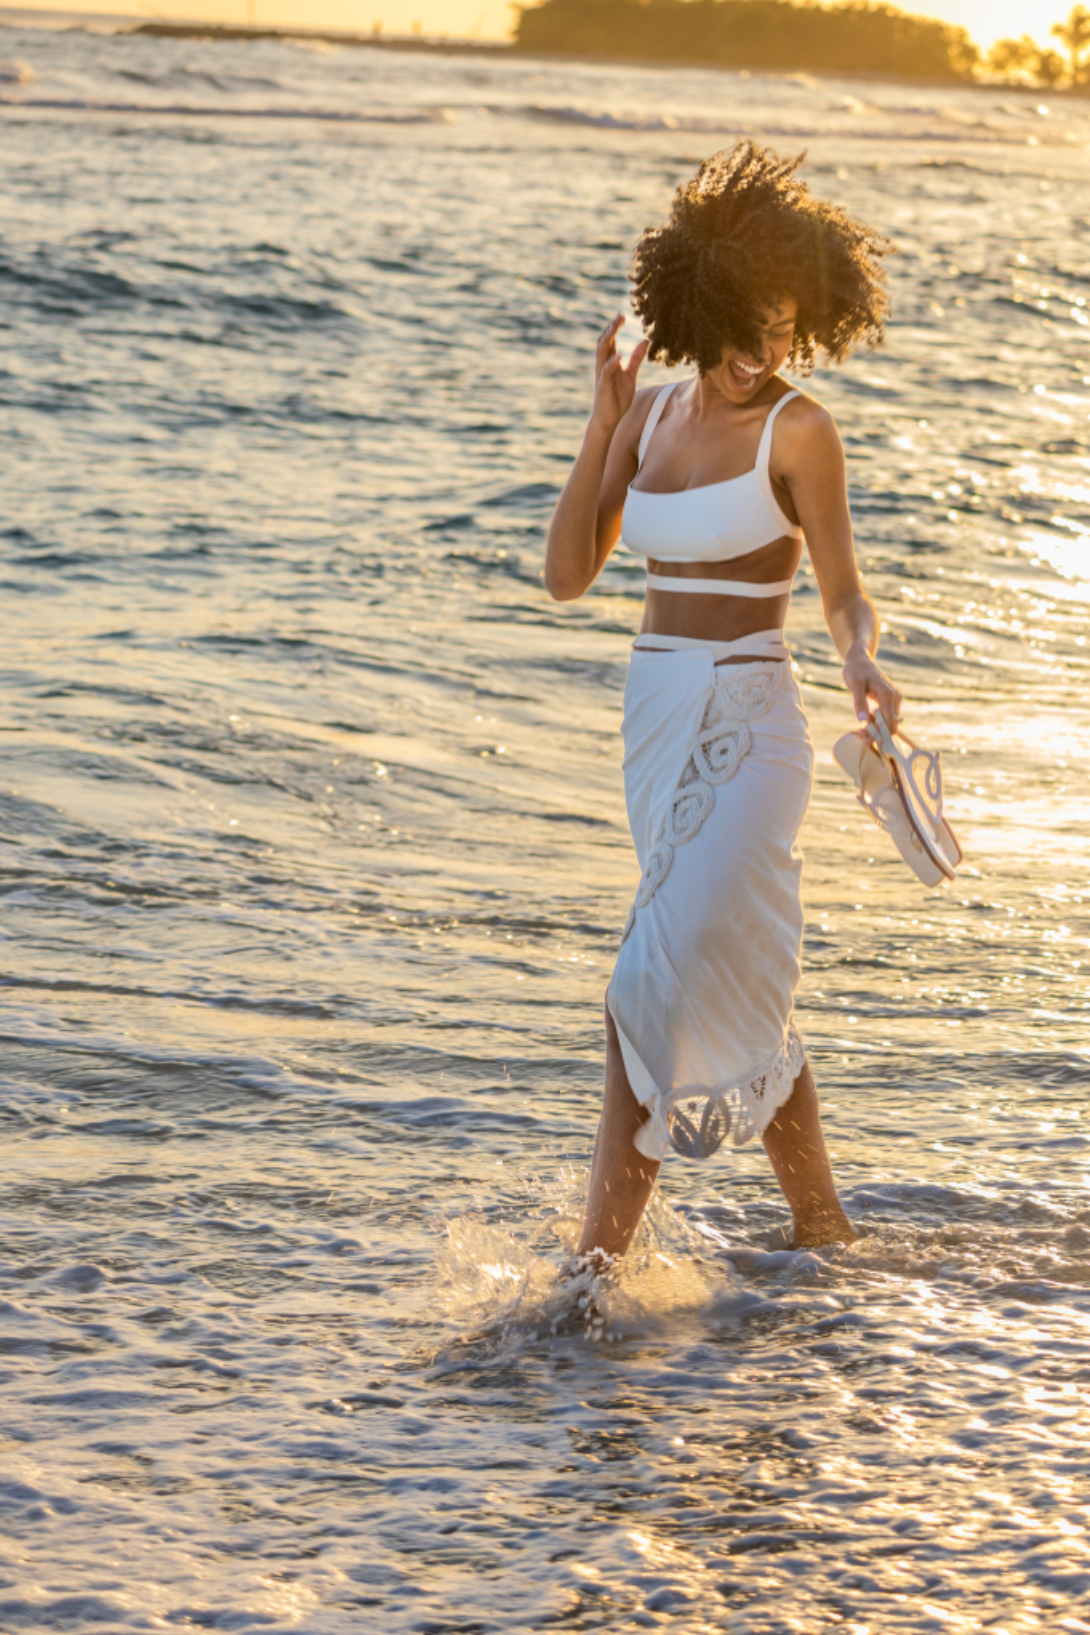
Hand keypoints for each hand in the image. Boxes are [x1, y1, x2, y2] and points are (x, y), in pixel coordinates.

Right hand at [592, 313, 647, 433]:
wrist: (609, 419)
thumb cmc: (617, 398)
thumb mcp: (630, 375)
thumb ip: (636, 359)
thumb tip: (645, 341)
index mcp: (609, 362)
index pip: (610, 340)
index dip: (615, 327)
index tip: (622, 314)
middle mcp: (603, 366)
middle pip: (604, 342)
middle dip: (611, 328)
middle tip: (620, 315)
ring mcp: (602, 375)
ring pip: (601, 353)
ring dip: (608, 339)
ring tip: (615, 327)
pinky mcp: (603, 386)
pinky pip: (606, 372)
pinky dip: (612, 363)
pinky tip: (619, 355)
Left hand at [843, 649, 902, 735]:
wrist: (860, 661)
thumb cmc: (856, 671)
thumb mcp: (854, 685)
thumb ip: (860, 702)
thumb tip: (864, 721)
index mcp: (888, 696)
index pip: (890, 724)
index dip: (879, 734)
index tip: (864, 739)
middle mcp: (895, 698)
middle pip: (891, 725)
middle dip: (877, 733)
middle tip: (859, 734)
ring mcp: (894, 699)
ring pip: (889, 722)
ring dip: (876, 729)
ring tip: (859, 730)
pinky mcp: (891, 701)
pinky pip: (886, 716)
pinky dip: (877, 722)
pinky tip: (865, 723)